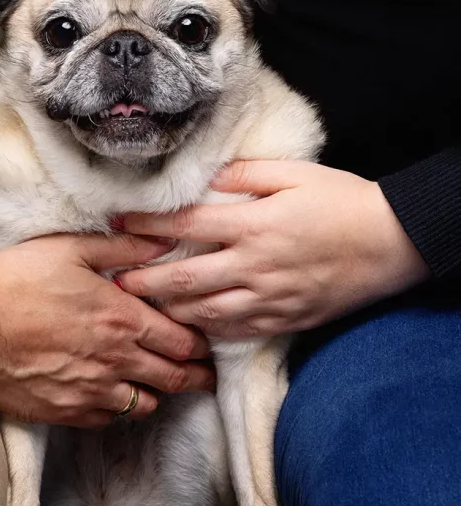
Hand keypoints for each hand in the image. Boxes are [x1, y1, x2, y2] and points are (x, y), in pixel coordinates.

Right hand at [0, 232, 213, 426]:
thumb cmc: (14, 281)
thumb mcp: (70, 249)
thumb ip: (123, 248)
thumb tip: (163, 241)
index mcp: (122, 318)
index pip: (182, 341)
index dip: (201, 345)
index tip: (207, 344)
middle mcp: (114, 361)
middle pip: (174, 378)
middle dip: (197, 377)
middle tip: (207, 377)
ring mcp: (90, 391)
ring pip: (145, 405)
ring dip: (157, 394)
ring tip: (160, 385)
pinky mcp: (65, 412)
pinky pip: (108, 420)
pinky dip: (119, 409)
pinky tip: (114, 396)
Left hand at [117, 160, 429, 338]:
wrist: (391, 243)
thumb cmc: (342, 202)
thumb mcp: (294, 174)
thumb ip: (246, 174)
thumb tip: (209, 177)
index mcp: (254, 224)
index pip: (186, 225)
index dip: (147, 225)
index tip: (118, 223)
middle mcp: (255, 265)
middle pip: (185, 278)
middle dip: (144, 282)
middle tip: (114, 284)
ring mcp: (269, 297)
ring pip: (205, 312)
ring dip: (169, 311)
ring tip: (143, 309)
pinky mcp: (284, 319)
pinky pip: (236, 331)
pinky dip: (208, 331)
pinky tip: (191, 327)